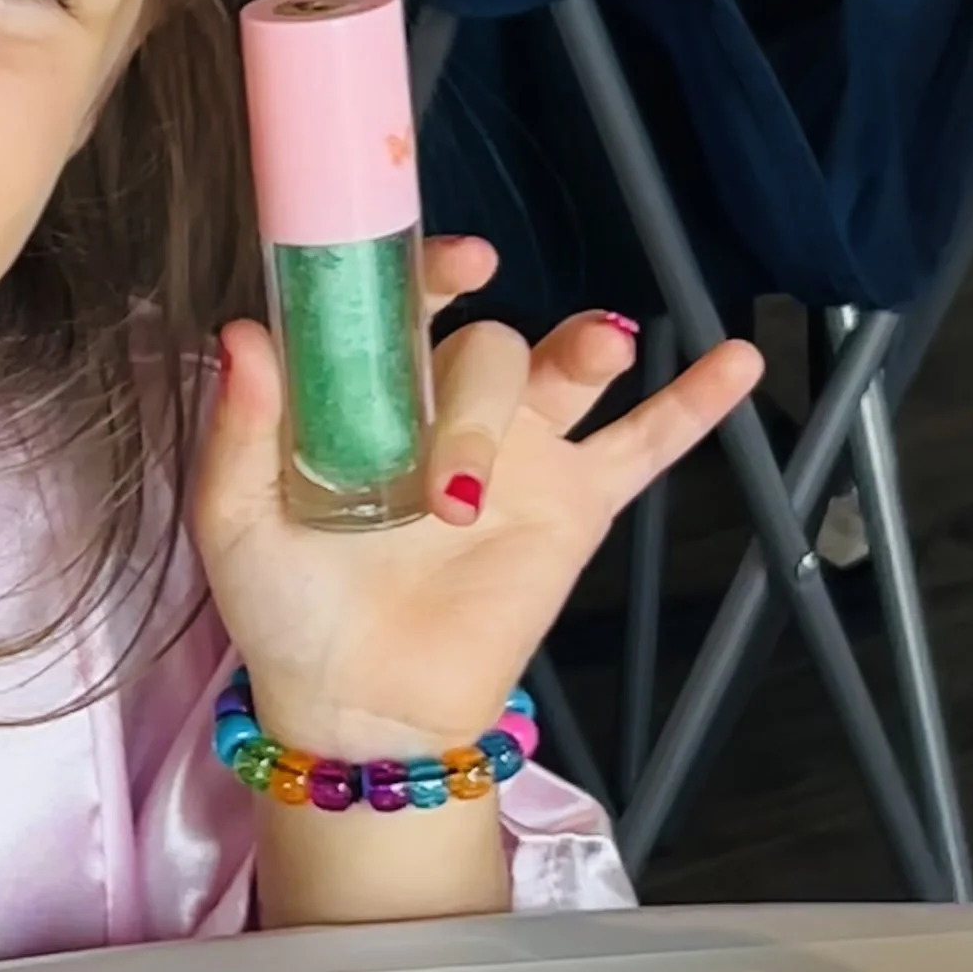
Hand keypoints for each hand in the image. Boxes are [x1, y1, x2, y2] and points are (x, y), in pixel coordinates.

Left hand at [194, 238, 762, 760]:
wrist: (359, 705)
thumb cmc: (285, 607)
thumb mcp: (236, 517)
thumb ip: (241, 427)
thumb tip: (243, 333)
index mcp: (365, 396)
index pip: (407, 307)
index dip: (434, 273)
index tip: (461, 266)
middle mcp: (443, 410)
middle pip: (488, 351)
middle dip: (478, 402)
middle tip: (451, 489)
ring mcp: (517, 455)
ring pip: (564, 371)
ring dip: (586, 348)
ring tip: (600, 350)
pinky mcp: (571, 507)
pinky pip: (643, 445)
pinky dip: (692, 405)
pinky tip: (736, 361)